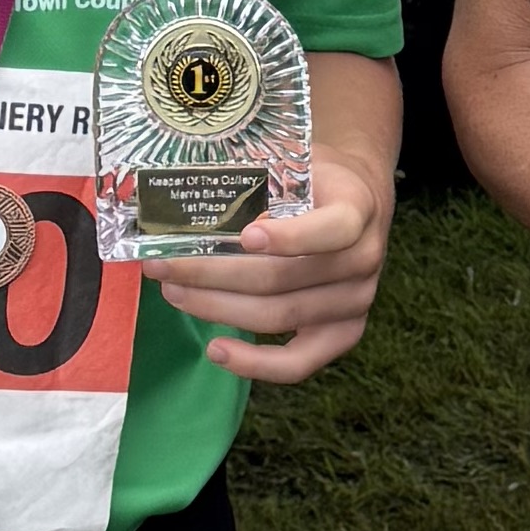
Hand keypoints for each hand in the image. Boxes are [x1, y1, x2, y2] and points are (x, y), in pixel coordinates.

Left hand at [150, 161, 397, 388]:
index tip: (244, 236)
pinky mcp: (343, 334)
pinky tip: (215, 349)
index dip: (289, 238)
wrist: (359, 203)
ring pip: (280, 317)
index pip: (332, 230)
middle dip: (215, 274)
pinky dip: (254, 363)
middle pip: (284, 279)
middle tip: (164, 265)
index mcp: (358, 210)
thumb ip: (259, 186)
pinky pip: (298, 363)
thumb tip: (184, 203)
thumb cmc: (316, 182)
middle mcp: (365, 260)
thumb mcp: (297, 167)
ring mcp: (356, 302)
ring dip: (217, 308)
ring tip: (173, 292)